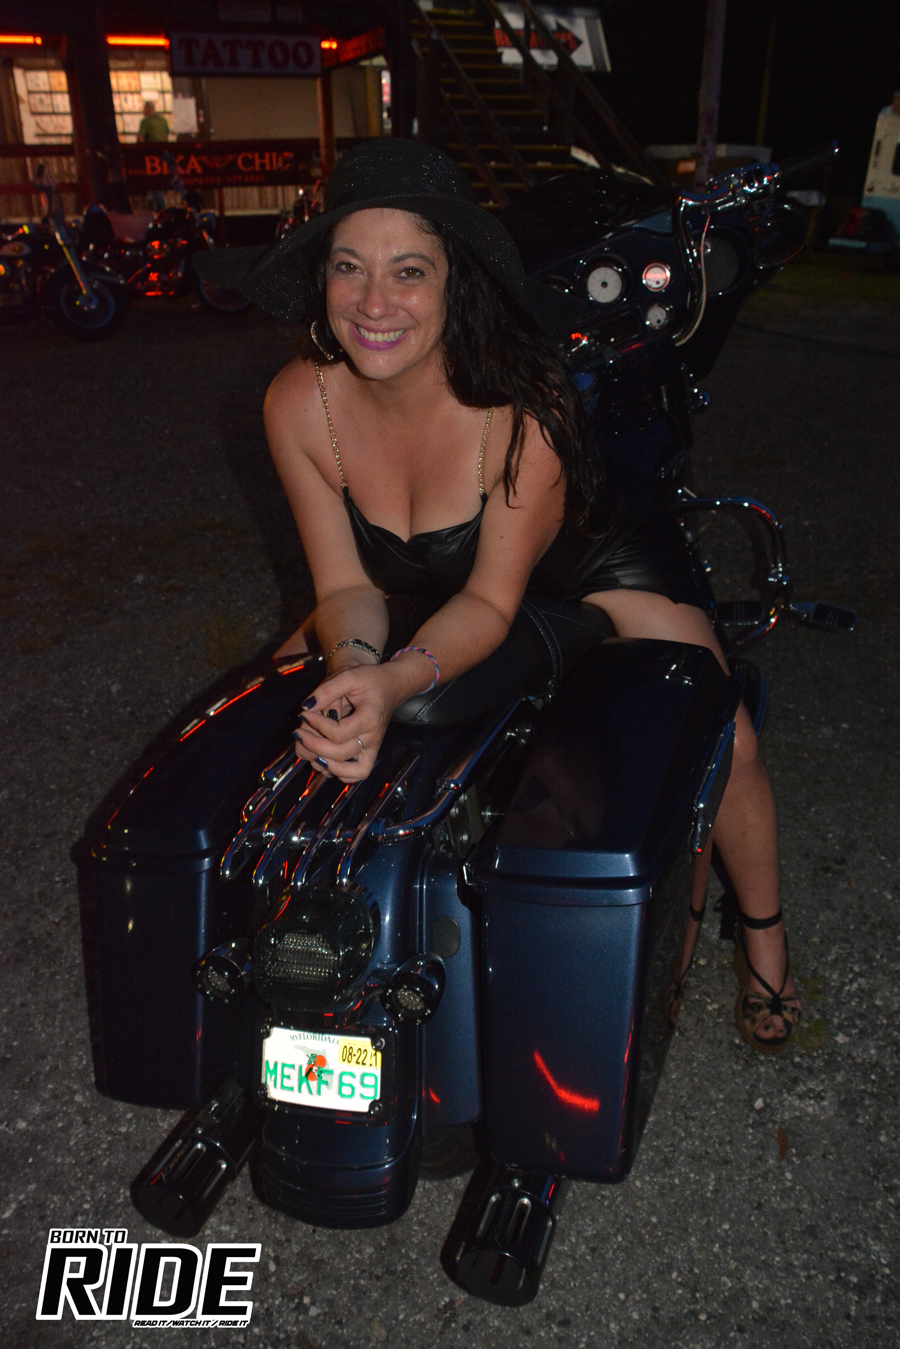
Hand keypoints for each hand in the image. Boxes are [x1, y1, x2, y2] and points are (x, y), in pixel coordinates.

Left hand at [291, 662, 406, 781]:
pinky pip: (355, 775)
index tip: (305, 713)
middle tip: (298, 732)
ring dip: (321, 762)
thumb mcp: (349, 676)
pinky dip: (337, 773)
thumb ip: (327, 690)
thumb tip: (306, 707)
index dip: (317, 726)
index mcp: (370, 718)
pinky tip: (323, 758)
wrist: (389, 687)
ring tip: (308, 745)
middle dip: (313, 745)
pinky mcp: (368, 755)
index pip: (338, 733)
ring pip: (346, 771)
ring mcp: (371, 749)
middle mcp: (373, 738)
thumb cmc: (370, 680)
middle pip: (339, 754)